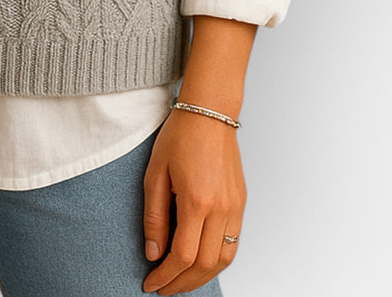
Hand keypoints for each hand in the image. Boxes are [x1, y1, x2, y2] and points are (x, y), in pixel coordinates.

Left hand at [142, 109, 245, 293]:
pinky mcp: (241, 202)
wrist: (209, 111)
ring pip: (224, 260)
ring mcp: (235, 207)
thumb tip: (153, 253)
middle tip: (162, 288)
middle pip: (204, 265)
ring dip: (201, 277)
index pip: (182, 256)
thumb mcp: (155, 174)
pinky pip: (233, 243)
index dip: (165, 276)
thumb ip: (154, 217)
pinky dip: (216, 260)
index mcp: (197, 201)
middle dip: (182, 283)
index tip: (150, 284)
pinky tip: (199, 261)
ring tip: (179, 280)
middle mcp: (221, 208)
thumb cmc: (179, 136)